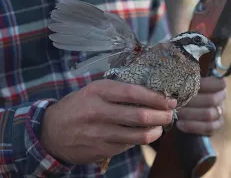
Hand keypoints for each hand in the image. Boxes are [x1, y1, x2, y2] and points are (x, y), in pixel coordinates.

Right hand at [40, 79, 175, 163]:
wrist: (52, 132)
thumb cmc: (78, 107)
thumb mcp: (93, 91)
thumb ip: (118, 91)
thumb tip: (150, 94)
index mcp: (98, 91)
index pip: (133, 93)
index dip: (155, 97)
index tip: (169, 99)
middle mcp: (99, 111)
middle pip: (139, 115)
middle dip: (161, 115)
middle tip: (170, 114)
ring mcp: (100, 133)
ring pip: (137, 134)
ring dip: (155, 131)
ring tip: (161, 127)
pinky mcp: (101, 149)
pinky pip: (128, 145)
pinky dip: (139, 140)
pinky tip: (143, 135)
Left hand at [176, 76, 226, 135]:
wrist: (184, 110)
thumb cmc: (184, 91)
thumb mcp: (185, 82)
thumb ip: (186, 78)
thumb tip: (179, 73)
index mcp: (217, 85)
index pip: (219, 83)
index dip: (205, 84)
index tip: (189, 85)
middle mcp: (221, 98)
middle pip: (211, 100)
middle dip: (192, 102)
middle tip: (176, 103)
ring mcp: (220, 113)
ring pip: (209, 114)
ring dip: (190, 114)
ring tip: (177, 113)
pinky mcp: (216, 126)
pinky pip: (208, 128)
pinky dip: (192, 126)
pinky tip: (179, 124)